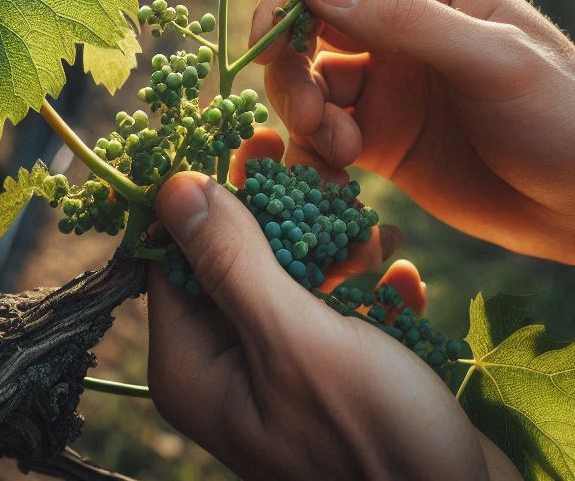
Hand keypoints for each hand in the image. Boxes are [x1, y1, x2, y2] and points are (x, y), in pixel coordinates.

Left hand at [147, 135, 519, 480]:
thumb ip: (232, 261)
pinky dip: (367, 290)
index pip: (174, 254)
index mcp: (195, 366)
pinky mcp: (331, 376)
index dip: (211, 192)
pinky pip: (337, 311)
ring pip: (295, 278)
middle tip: (323, 165)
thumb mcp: (294, 337)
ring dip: (337, 247)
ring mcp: (280, 373)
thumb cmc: (372, 436)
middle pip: (239, 259)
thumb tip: (172, 185)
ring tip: (377, 231)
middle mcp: (228, 369)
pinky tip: (403, 281)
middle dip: (286, 213)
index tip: (253, 139)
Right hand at [249, 0, 574, 267]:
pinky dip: (314, 153)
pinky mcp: (381, 138)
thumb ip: (404, 18)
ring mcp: (387, 82)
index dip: (288, 1)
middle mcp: (398, 25)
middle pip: (306, 26)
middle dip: (290, 67)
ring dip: (304, 113)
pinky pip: (322, 135)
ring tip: (339, 151)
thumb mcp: (490, 61)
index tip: (267, 46)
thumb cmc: (563, 116)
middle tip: (306, 114)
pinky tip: (339, 179)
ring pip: (307, 82)